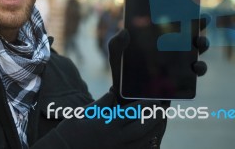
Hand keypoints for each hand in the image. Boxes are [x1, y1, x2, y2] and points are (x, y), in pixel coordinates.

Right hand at [50, 91, 166, 148]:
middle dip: (154, 117)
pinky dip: (147, 144)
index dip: (144, 105)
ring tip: (161, 119)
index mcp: (106, 125)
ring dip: (155, 130)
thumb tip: (115, 91)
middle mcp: (115, 140)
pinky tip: (151, 137)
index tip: (152, 98)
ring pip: (143, 142)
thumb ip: (103, 103)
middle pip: (142, 128)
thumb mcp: (85, 112)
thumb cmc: (72, 128)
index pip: (131, 113)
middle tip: (162, 107)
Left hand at [108, 14, 210, 101]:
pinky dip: (199, 68)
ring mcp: (177, 65)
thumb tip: (124, 31)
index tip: (191, 5)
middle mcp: (170, 51)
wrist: (125, 101)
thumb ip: (116, 45)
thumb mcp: (116, 57)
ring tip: (200, 43)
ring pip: (197, 52)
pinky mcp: (180, 81)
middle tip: (202, 21)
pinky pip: (195, 73)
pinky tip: (196, 66)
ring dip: (203, 45)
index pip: (172, 24)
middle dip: (199, 27)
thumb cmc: (121, 75)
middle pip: (188, 35)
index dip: (183, 14)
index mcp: (156, 41)